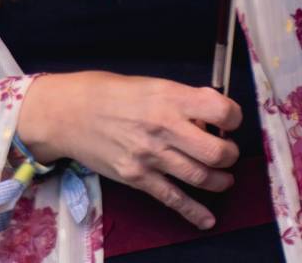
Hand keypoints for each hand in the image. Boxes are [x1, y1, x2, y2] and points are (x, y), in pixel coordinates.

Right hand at [16, 71, 240, 228]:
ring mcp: (150, 156)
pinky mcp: (137, 178)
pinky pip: (173, 199)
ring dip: (220, 180)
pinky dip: (195, 212)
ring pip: (201, 177)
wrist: (67, 113)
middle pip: (216, 151)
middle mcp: (163, 127)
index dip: (234, 116)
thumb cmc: (106, 91)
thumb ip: (180, 98)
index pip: (220, 110)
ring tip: (223, 177)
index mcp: (168, 97)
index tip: (231, 120)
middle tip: (227, 150)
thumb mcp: (149, 83)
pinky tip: (207, 219)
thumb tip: (209, 111)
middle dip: (230, 154)